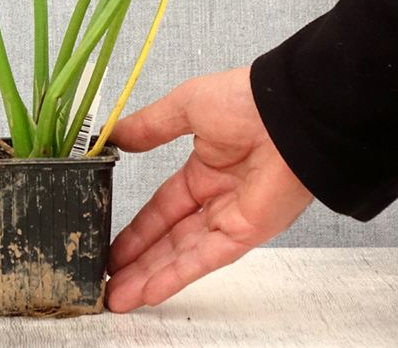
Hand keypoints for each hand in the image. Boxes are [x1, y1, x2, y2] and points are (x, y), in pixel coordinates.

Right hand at [106, 66, 312, 311]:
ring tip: (116, 296)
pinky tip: (148, 290)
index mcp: (205, 168)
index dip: (138, 228)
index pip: (163, 206)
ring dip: (149, 276)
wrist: (290, 112)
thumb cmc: (244, 100)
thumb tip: (114, 135)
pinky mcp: (245, 232)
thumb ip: (149, 126)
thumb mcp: (185, 106)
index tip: (112, 242)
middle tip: (106, 278)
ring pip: (182, 254)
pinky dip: (176, 275)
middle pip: (169, 238)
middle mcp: (218, 197)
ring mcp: (232, 218)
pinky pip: (205, 259)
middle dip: (138, 260)